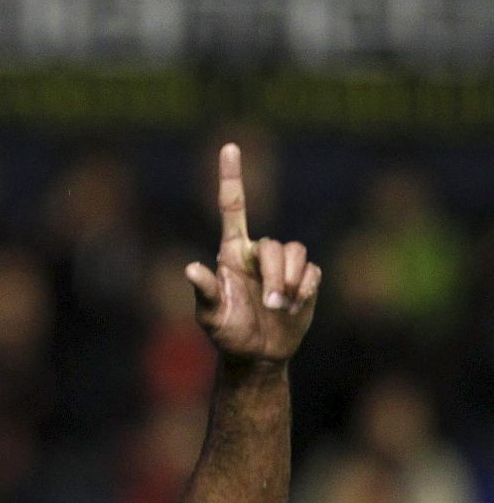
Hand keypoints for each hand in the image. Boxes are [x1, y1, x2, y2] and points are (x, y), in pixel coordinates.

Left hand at [185, 144, 320, 363]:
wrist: (257, 355)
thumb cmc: (227, 334)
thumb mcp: (210, 317)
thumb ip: (204, 292)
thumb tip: (190, 268)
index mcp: (232, 254)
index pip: (233, 207)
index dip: (231, 177)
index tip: (229, 146)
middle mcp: (258, 254)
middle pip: (276, 246)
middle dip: (277, 275)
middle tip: (271, 302)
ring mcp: (283, 266)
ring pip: (297, 253)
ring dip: (291, 281)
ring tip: (281, 305)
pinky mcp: (306, 279)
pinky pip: (313, 272)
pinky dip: (306, 289)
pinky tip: (294, 307)